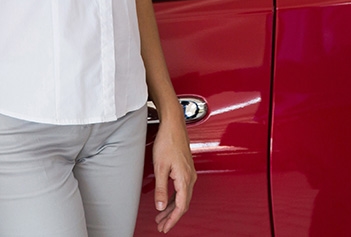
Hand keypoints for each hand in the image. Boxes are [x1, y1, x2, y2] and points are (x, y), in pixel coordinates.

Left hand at [151, 111, 195, 231]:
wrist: (173, 124)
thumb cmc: (168, 141)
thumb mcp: (160, 167)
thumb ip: (161, 189)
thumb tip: (160, 206)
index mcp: (185, 179)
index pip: (181, 207)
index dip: (172, 219)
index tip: (165, 227)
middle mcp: (190, 177)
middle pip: (182, 204)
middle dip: (171, 216)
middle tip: (161, 225)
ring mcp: (189, 173)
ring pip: (182, 197)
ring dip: (172, 208)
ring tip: (161, 216)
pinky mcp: (186, 169)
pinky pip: (182, 189)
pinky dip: (174, 198)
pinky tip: (166, 201)